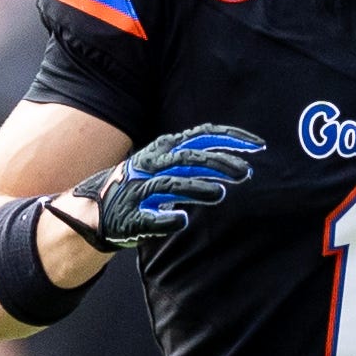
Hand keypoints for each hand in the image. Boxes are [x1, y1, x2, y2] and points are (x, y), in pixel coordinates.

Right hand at [64, 125, 263, 248]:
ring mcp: (140, 190)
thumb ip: (201, 164)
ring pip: (171, 184)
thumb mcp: (171, 167)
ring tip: (218, 194)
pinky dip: (166, 218)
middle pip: (190, 158)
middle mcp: (153, 164)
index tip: (258, 146)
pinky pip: (150, 217)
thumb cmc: (143, 187)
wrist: (96, 211)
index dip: (231, 138)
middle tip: (244, 174)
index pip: (203, 135)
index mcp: (165, 149)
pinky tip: (182, 220)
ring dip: (196, 187)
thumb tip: (241, 168)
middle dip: (218, 163)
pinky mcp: (131, 217)